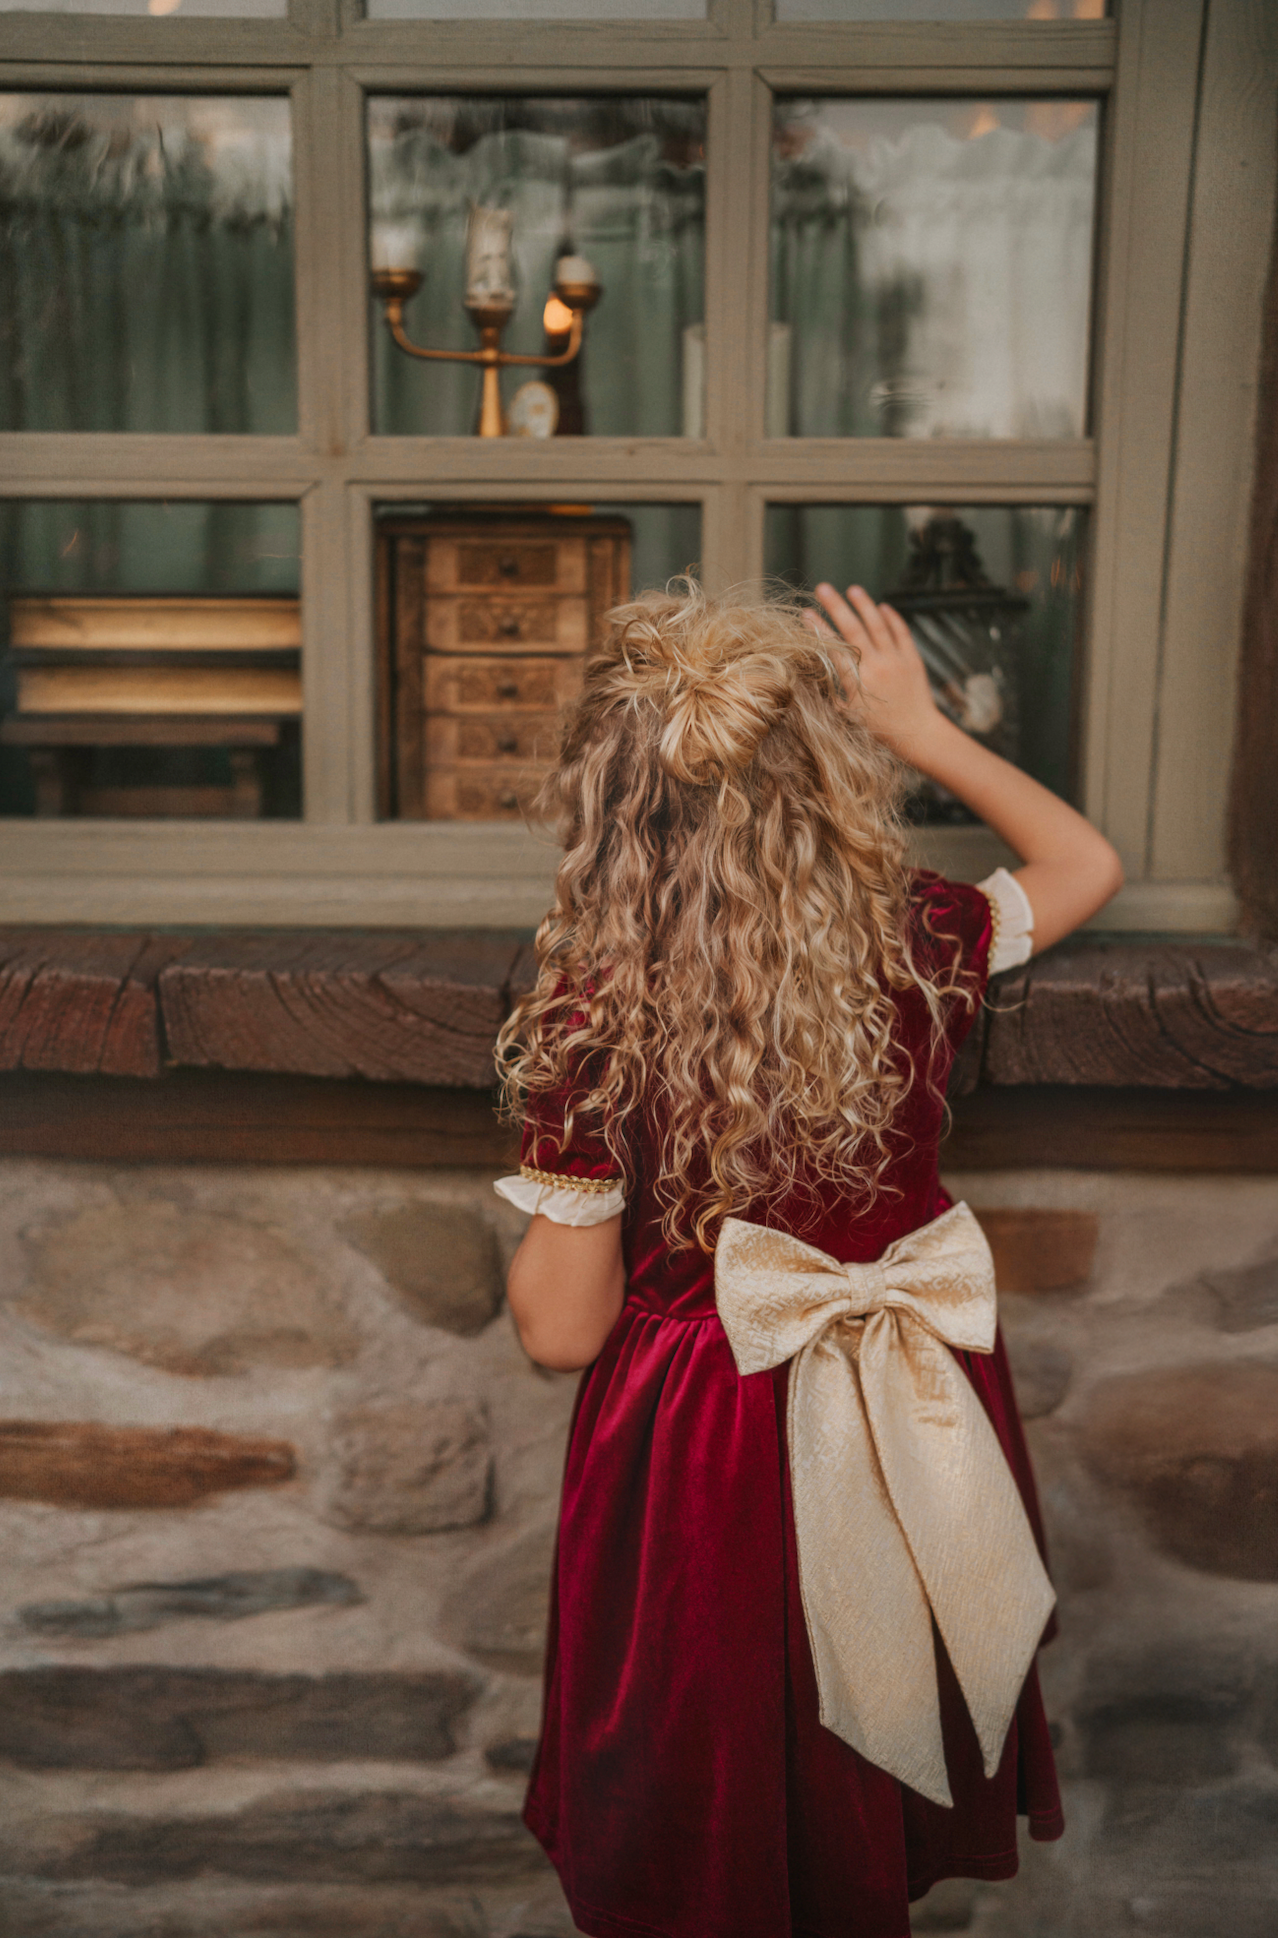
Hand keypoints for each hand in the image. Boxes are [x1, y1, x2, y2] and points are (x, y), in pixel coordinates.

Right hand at [804, 583, 942, 764]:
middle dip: (836, 606)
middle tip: (822, 588)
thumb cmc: (879, 729)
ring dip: (865, 605)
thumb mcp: (847, 716)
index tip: (806, 613)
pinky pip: (901, 632)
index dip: (818, 629)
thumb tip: (809, 677)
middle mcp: (877, 666)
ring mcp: (896, 660)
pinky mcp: (912, 659)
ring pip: (878, 624)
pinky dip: (892, 618)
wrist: (917, 733)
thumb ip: (830, 694)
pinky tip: (882, 607)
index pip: (833, 647)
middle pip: (853, 628)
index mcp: (857, 681)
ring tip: (853, 589)